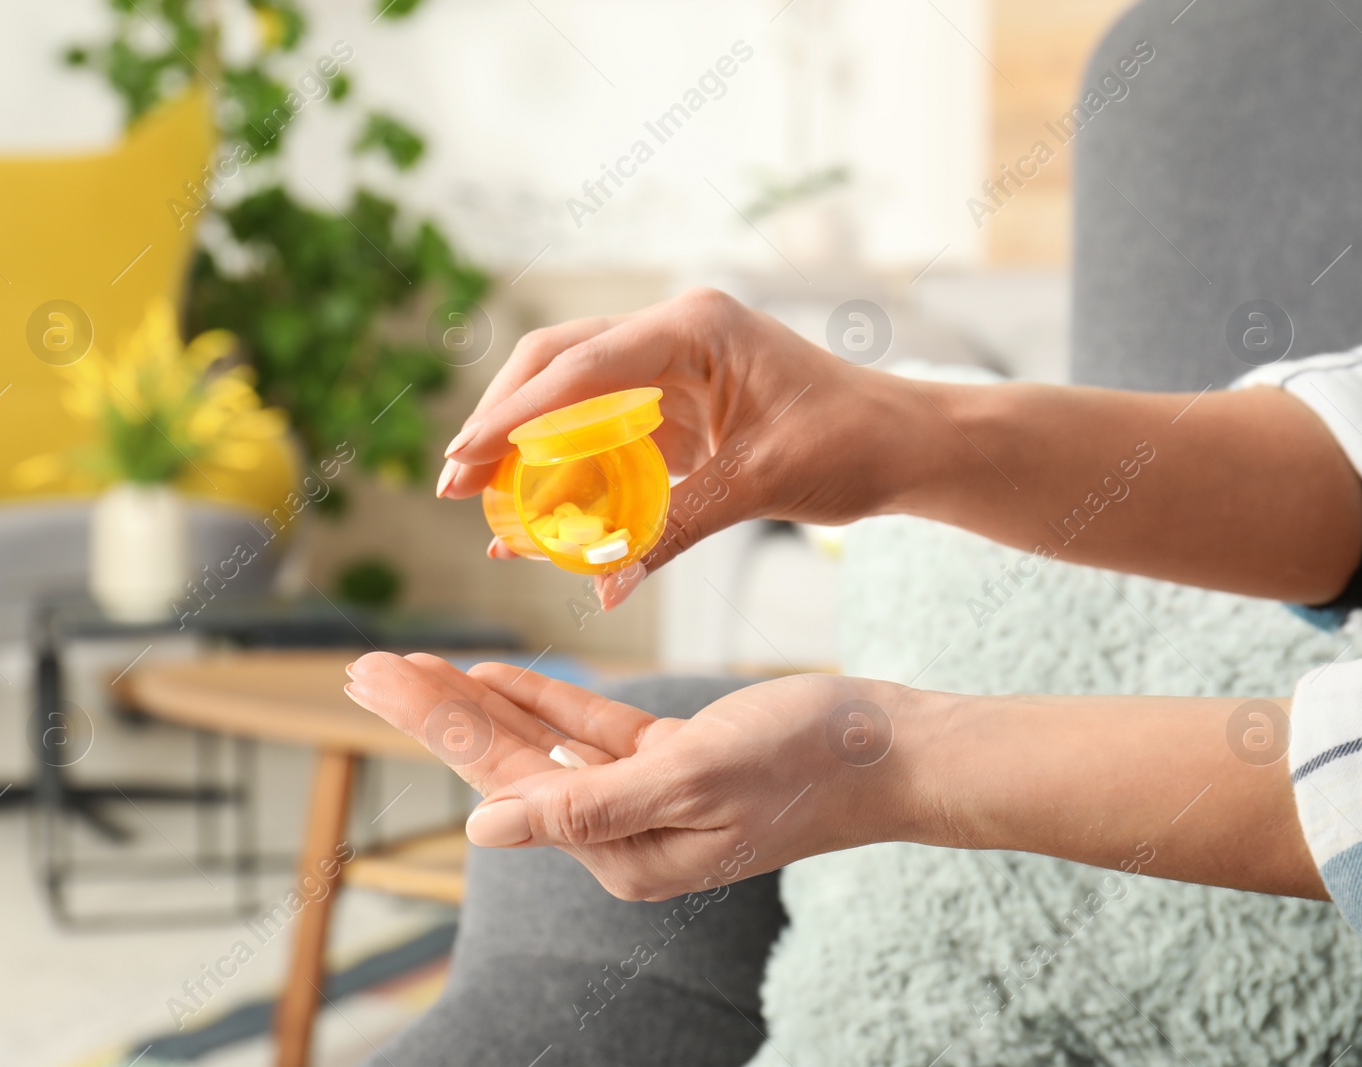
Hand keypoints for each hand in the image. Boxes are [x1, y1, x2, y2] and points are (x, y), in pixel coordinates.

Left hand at [343, 651, 932, 900]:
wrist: (891, 749)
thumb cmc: (805, 763)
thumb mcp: (692, 780)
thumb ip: (587, 807)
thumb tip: (483, 830)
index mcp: (620, 850)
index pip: (501, 777)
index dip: (432, 721)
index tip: (369, 676)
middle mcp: (622, 832)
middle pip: (505, 760)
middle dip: (432, 710)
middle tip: (361, 667)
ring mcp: (646, 794)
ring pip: (539, 740)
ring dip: (476, 701)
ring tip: (408, 667)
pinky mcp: (672, 758)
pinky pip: (588, 727)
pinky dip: (543, 699)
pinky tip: (495, 674)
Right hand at [436, 288, 918, 607]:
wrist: (906, 444)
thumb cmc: (852, 443)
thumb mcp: (759, 485)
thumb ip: (674, 531)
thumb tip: (600, 588)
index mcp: (694, 327)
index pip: (581, 366)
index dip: (515, 414)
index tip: (465, 457)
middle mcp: (674, 334)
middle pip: (558, 367)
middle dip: (502, 424)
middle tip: (455, 484)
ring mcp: (673, 368)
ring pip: (574, 399)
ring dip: (528, 448)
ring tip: (481, 506)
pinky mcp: (678, 407)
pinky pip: (607, 433)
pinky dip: (572, 471)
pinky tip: (539, 516)